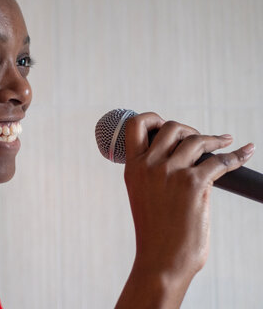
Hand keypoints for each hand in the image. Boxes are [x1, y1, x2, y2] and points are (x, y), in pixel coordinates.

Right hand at [116, 112, 254, 307]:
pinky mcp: (193, 184)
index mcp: (132, 168)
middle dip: (188, 129)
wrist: (162, 260)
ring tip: (224, 142)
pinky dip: (237, 155)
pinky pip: (220, 161)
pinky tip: (245, 152)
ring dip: (214, 139)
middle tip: (198, 140)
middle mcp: (148, 166)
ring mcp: (170, 173)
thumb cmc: (155, 232)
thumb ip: (152, 172)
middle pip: (171, 126)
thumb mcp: (143, 195)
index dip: (152, 117)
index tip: (165, 124)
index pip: (135, 125)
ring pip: (196, 139)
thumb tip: (180, 154)